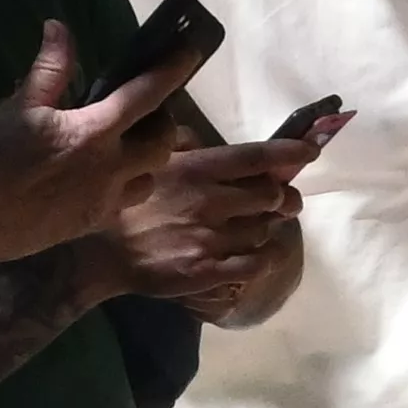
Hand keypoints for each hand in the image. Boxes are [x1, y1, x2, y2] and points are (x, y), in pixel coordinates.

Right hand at [0, 19, 208, 264]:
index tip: (192, 51)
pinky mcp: (94, 224)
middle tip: (146, 112)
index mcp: (94, 132)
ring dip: (148, 159)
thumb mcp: (18, 107)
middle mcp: (112, 168)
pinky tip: (104, 177)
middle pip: (163, 143)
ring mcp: (106, 200)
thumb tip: (59, 28)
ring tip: (128, 146)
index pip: (146, 94)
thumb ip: (49, 70)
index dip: (173, 70)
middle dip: (164, 123)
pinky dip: (126, 186)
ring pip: (151, 177)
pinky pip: (126, 202)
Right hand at [103, 134, 307, 308]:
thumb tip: (206, 136)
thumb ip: (183, 145)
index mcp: (195, 169)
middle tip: (280, 201)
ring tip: (256, 227)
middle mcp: (208, 201)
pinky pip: (258, 263)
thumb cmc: (129, 205)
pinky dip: (266, 257)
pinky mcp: (208, 271)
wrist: (99, 254)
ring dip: (268, 228)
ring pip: (266, 230)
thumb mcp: (152, 163)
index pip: (255, 157)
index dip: (289, 153)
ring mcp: (209, 239)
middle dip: (282, 198)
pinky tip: (260, 254)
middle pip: (273, 195)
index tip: (308, 152)